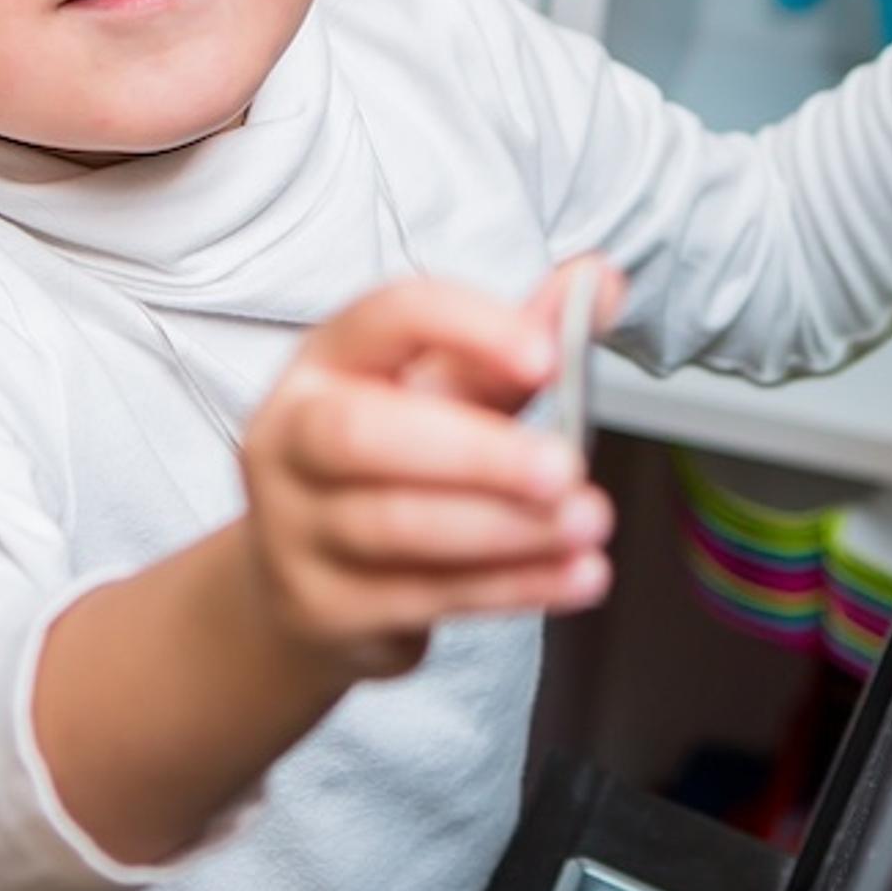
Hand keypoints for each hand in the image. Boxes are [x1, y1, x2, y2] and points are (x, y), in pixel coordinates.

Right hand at [236, 272, 620, 679]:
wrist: (298, 583)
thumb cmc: (387, 466)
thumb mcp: (446, 393)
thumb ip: (519, 342)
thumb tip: (601, 283)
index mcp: (326, 361)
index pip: (387, 318)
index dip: (468, 330)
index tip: (547, 355)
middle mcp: (290, 438)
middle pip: (361, 433)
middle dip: (476, 452)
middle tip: (567, 468)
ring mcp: (294, 529)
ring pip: (395, 526)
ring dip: (507, 528)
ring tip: (588, 523)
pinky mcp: (321, 607)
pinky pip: (422, 596)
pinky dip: (510, 587)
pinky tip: (572, 576)